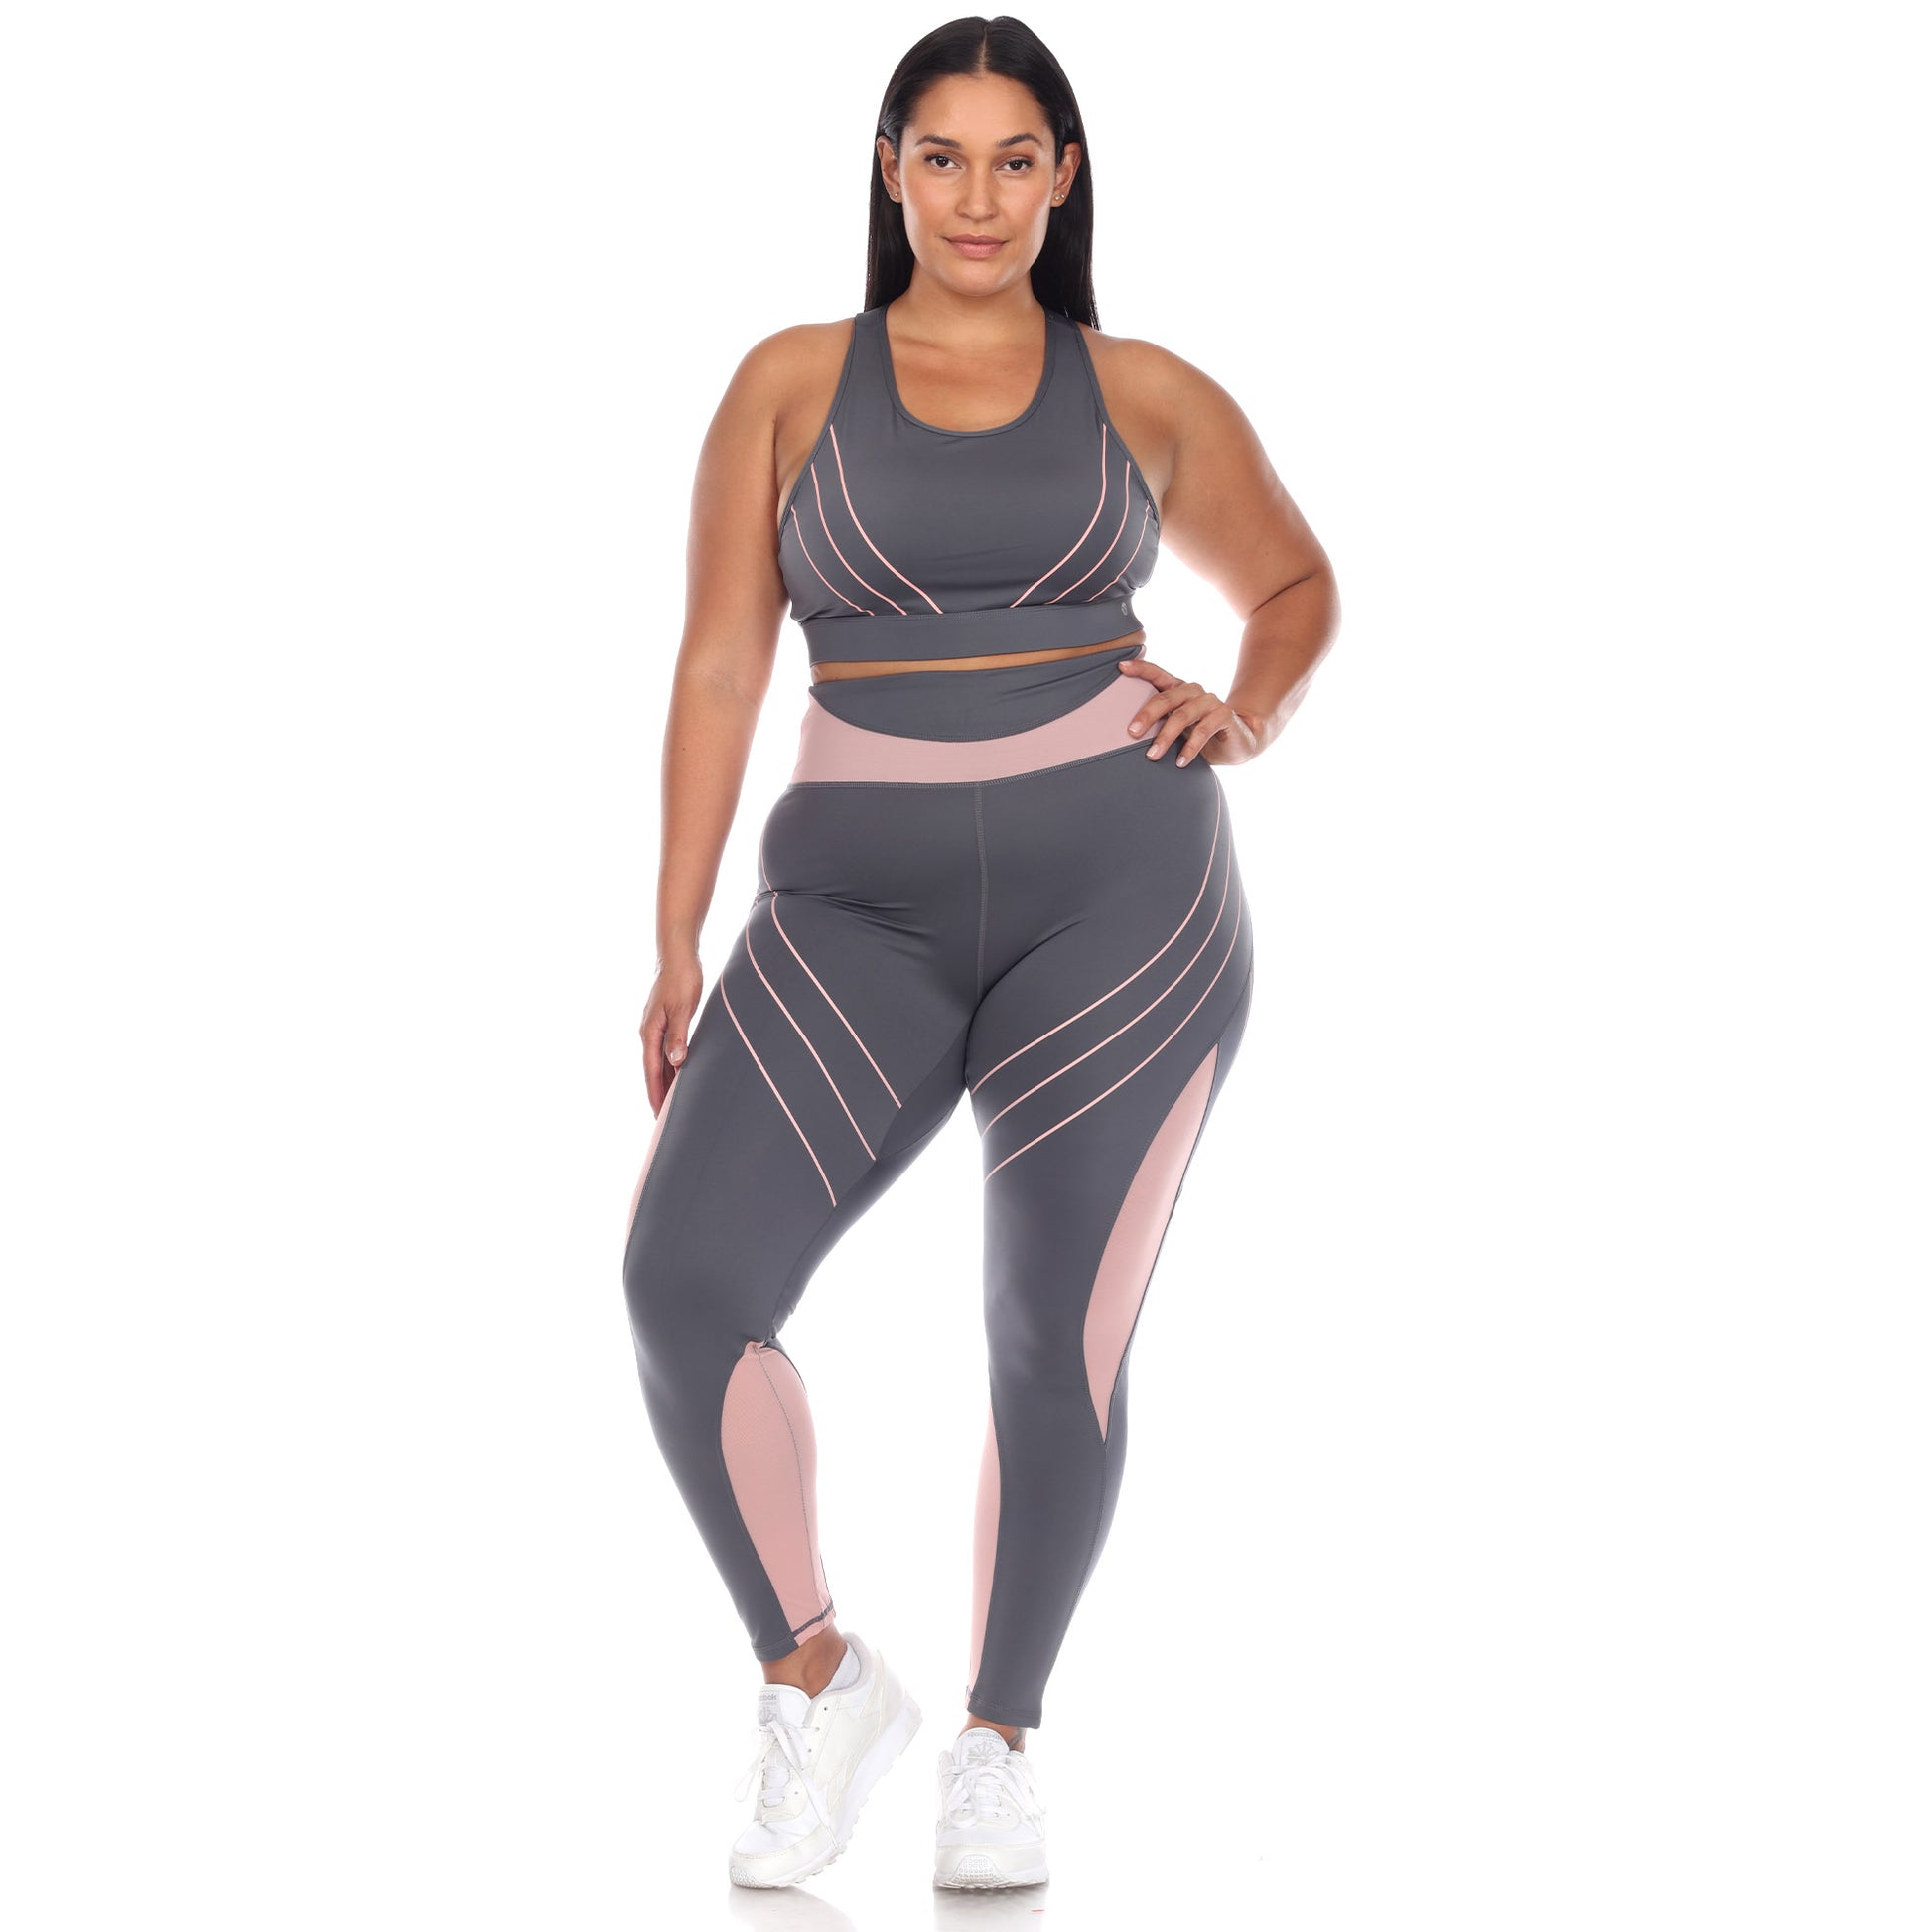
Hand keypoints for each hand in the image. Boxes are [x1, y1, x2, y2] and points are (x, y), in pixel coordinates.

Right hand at [640, 952, 703, 1112]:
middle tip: (665, 1119)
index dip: (656, 1093)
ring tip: (674, 1103)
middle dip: (659, 1093)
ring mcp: (656, 1027)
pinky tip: (682, 1073)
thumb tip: (676, 1063)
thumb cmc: (682, 979)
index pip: (652, 1071)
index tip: (659, 1115)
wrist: (678, 955)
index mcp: (650, 1032)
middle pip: (654, 1070)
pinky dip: (673, 1065)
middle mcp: (649, 1032)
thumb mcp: (682, 1008)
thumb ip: (678, 1035)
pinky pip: (667, 1050)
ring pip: (661, 1061)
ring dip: (667, 1081)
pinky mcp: (665, 1022)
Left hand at [1116, 657, 1262, 767]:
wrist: (1237, 742)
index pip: (1157, 674)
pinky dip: (1190, 748)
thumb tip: (1127, 733)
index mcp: (1178, 689)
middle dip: (1146, 715)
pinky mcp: (1224, 715)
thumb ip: (1159, 722)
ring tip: (1152, 756)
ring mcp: (1210, 701)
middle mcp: (1193, 691)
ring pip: (1182, 716)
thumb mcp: (1177, 726)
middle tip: (1131, 732)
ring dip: (1165, 737)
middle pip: (1166, 698)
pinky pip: (1203, 731)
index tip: (1121, 667)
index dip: (1140, 669)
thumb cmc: (1198, 734)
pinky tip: (1180, 762)